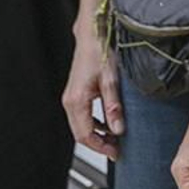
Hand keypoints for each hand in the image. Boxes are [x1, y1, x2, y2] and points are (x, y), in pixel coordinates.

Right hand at [61, 34, 122, 159]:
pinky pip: (82, 116)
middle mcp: (70, 101)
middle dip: (99, 144)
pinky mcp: (76, 94)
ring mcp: (71, 98)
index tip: (115, 152)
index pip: (85, 135)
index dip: (100, 147)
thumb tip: (118, 129)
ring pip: (81, 126)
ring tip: (115, 139)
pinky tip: (108, 124)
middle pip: (81, 134)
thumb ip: (114, 107)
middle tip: (117, 149)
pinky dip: (94, 124)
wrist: (92, 36)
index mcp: (77, 101)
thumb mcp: (111, 81)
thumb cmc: (100, 53)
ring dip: (97, 135)